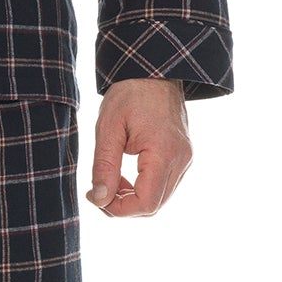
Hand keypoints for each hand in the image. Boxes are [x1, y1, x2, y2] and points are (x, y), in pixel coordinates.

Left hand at [86, 78, 191, 216]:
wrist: (154, 71)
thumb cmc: (129, 94)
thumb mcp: (108, 128)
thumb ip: (104, 166)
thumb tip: (100, 199)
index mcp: (164, 153)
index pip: (146, 203)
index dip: (118, 209)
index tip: (95, 196)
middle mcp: (181, 160)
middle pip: (154, 206)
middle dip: (123, 206)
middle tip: (98, 190)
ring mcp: (185, 159)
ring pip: (159, 199)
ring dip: (132, 198)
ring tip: (110, 180)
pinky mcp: (183, 157)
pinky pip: (163, 186)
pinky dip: (143, 189)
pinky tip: (125, 176)